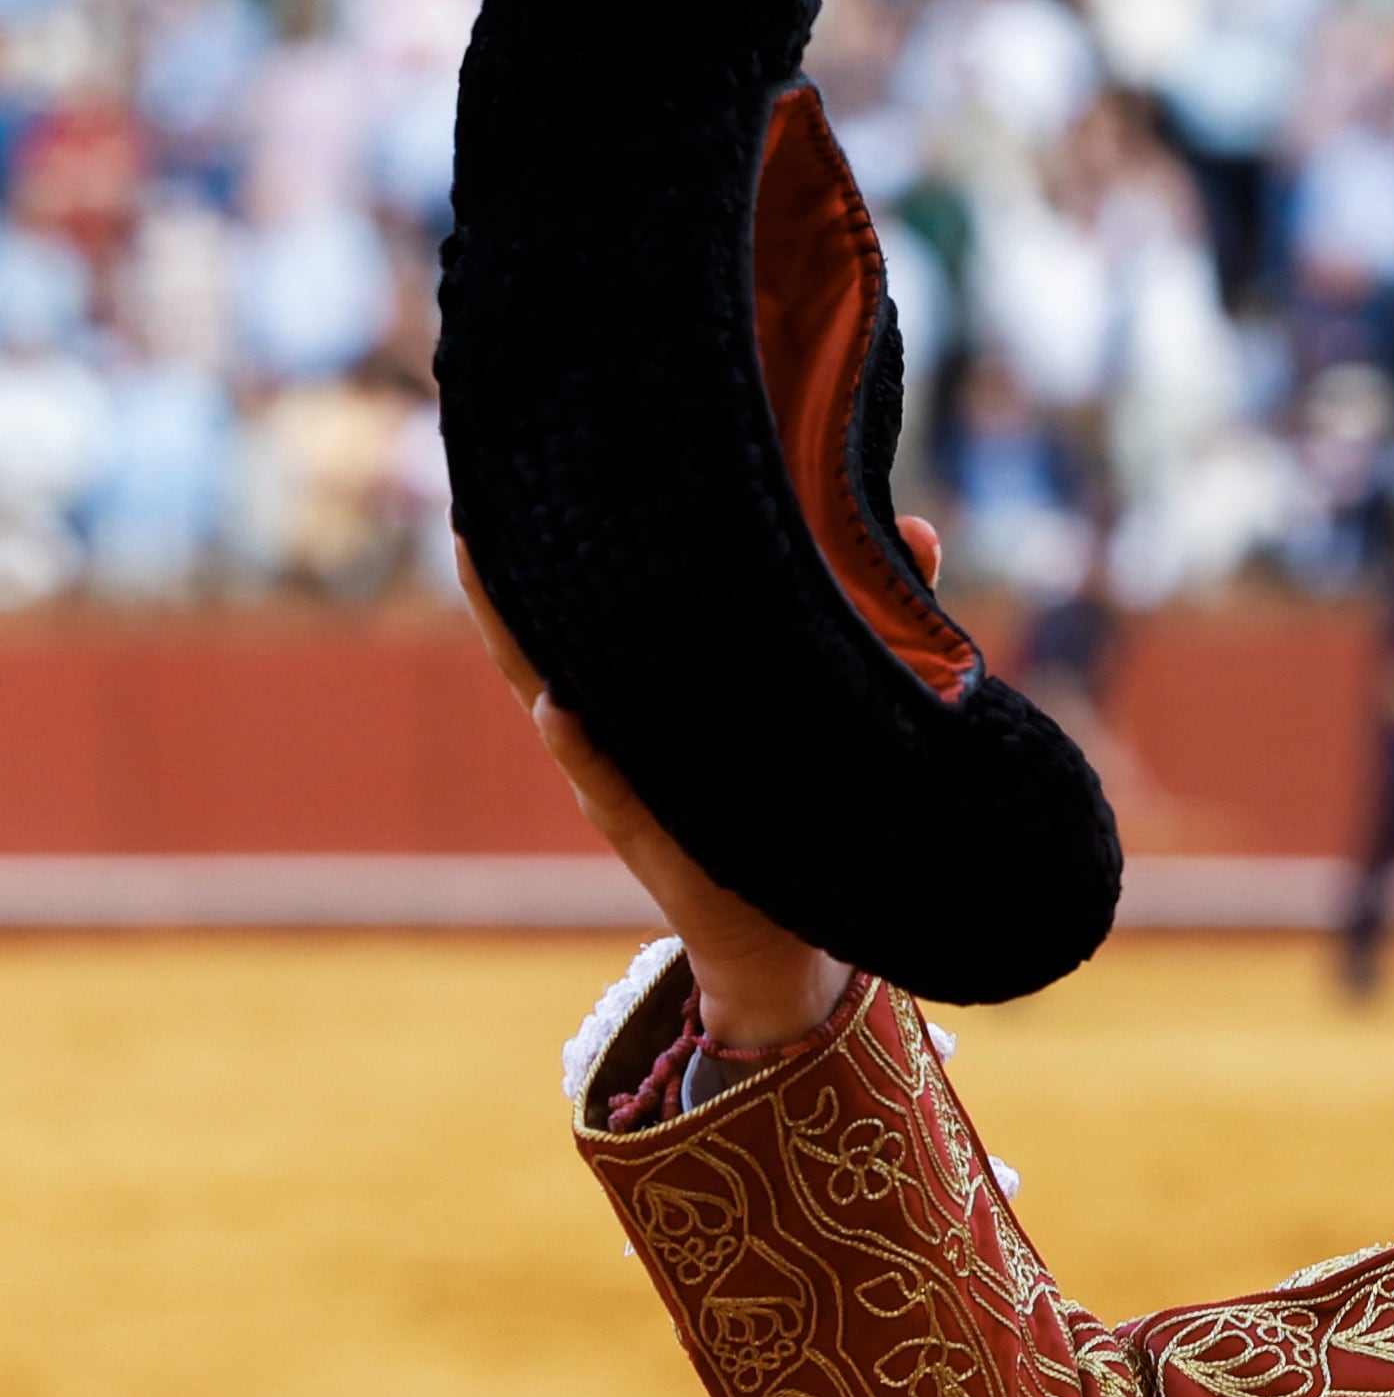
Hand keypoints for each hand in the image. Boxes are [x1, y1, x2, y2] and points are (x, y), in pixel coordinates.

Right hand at [455, 523, 939, 1047]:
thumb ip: (877, 611)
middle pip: (553, 636)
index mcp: (666, 686)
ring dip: (519, 642)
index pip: (603, 599)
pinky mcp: (652, 836)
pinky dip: (580, 747)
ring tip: (485, 576)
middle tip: (476, 500)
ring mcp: (630, 779)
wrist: (800, 938)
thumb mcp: (835, 694)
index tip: (536, 458)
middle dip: (511, 573)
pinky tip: (558, 708)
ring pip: (559, 699)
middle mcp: (629, 726)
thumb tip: (913, 529)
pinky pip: (607, 787)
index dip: (563, 535)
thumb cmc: (811, 799)